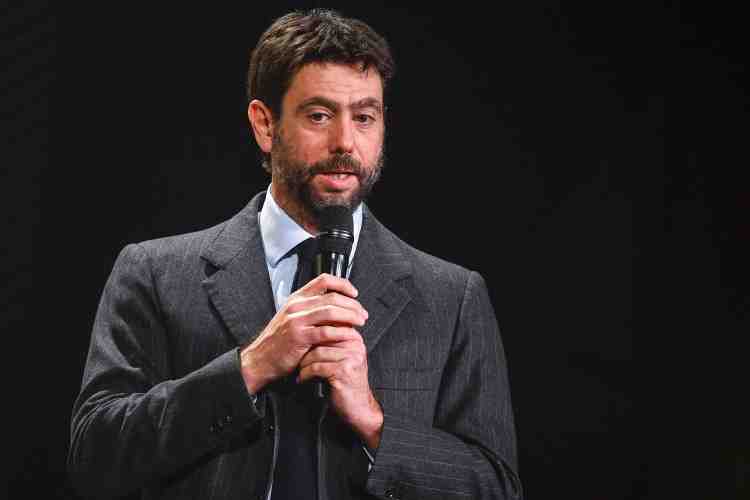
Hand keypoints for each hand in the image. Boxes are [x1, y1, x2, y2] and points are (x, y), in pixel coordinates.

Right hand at [240, 274, 367, 393]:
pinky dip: (341, 333)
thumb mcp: (291, 319)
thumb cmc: (278, 342)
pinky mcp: (299, 337)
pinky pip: (326, 332)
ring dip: (350, 316)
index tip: (354, 293)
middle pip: (332, 297)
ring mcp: (297, 321)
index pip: (323, 280)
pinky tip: (349, 335)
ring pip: (331, 312)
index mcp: (296, 299)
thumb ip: (311, 311)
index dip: (342, 284)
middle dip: (352, 305)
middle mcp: (296, 306)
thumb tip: (337, 309)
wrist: (260, 360)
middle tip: (362, 313)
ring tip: (360, 322)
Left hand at [297, 334, 383, 449]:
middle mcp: (355, 345)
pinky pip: (317, 367)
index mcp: (354, 338)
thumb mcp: (340, 358)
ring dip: (303, 364)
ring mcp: (351, 357)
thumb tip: (308, 330)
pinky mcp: (344, 371)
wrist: (358, 407)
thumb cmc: (345, 383)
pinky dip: (306, 374)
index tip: (298, 344)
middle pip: (321, 338)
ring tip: (300, 370)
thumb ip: (331, 343)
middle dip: (305, 349)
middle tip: (295, 357)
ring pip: (317, 353)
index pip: (329, 327)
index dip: (311, 335)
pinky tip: (303, 379)